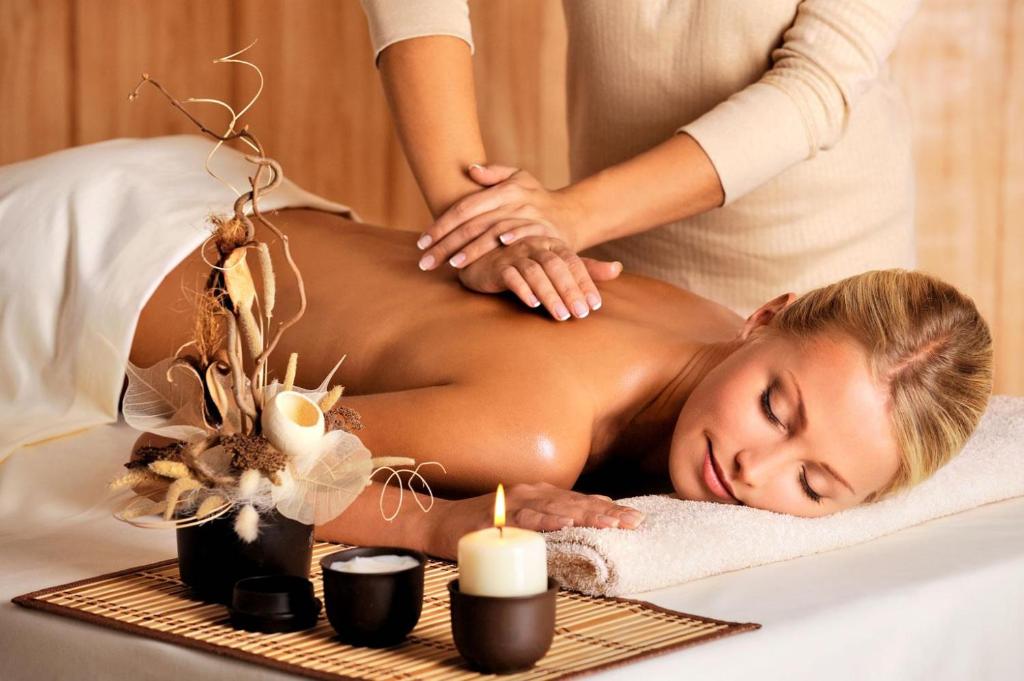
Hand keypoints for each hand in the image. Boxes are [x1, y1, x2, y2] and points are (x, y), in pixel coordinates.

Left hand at [416, 164, 583, 273]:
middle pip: (473, 223)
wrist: (572, 215)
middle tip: (426, 262)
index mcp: (503, 190)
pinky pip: (524, 236)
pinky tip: (495, 250)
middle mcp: (514, 201)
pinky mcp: (545, 232)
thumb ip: (494, 174)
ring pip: (494, 232)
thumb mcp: (519, 178)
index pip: (464, 208)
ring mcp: (530, 216)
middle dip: (447, 244)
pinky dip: (511, 241)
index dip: (441, 225)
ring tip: (452, 264)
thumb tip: (470, 169)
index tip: (422, 242)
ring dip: (473, 249)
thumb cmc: (537, 198)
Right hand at [427, 482, 644, 559]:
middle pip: (576, 503)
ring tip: (610, 523)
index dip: (610, 509)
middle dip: (607, 513)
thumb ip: (552, 519)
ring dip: (584, 515)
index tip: (637, 519)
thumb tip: (588, 520)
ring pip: (555, 508)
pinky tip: (563, 523)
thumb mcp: (523, 519)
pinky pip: (523, 519)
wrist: (439, 522)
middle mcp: (531, 493)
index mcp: (541, 494)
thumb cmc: (483, 524)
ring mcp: (513, 504)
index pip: (582, 501)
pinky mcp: (495, 518)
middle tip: (635, 522)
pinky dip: (544, 520)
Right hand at [457, 235, 621, 319]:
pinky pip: (510, 276)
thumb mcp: (556, 264)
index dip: (585, 283)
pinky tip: (532, 304)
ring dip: (550, 295)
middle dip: (570, 291)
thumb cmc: (525, 262)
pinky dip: (522, 289)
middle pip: (556, 267)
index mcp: (551, 244)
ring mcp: (514, 254)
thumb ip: (585, 268)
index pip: (573, 262)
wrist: (483, 260)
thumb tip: (618, 269)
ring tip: (562, 316)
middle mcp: (534, 245)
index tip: (595, 306)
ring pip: (535, 273)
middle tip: (581, 314)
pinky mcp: (496, 267)